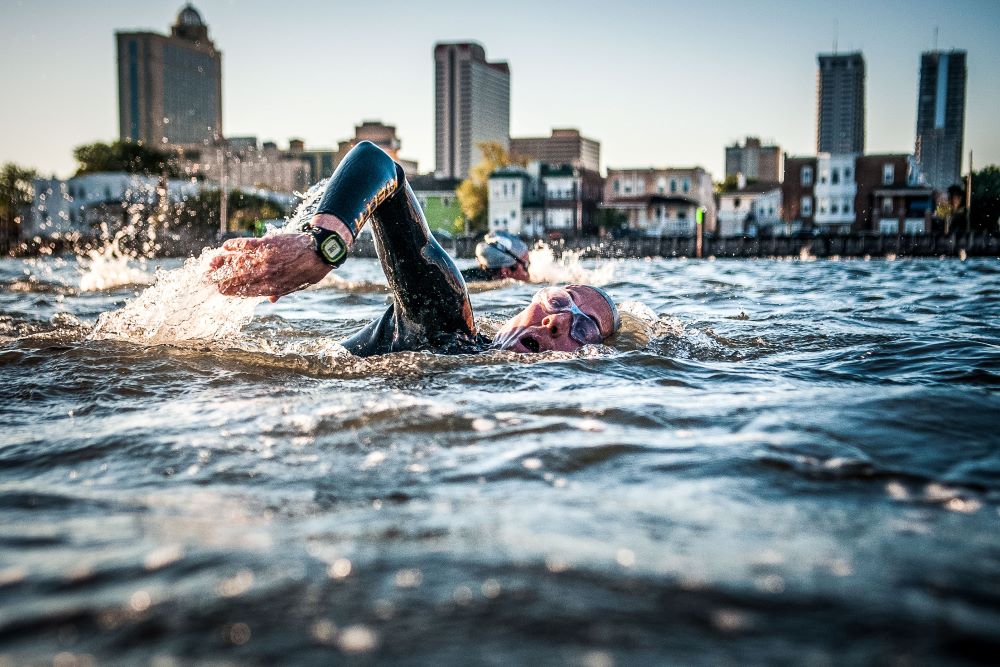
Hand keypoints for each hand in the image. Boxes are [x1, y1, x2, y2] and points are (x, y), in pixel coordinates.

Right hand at [207, 234, 331, 302]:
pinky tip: (225, 247)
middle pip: (237, 278)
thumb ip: (280, 292)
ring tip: (211, 264)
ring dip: (222, 263)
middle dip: (220, 279)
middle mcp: (265, 275)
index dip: (230, 291)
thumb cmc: (309, 270)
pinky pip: (245, 245)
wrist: (319, 252)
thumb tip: (271, 301)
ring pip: (237, 262)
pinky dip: (234, 246)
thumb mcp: (296, 286)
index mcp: (271, 287)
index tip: (219, 289)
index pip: (245, 291)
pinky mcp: (266, 244)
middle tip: (206, 278)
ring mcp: (265, 259)